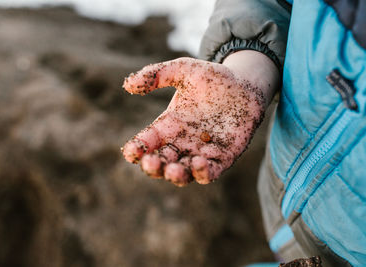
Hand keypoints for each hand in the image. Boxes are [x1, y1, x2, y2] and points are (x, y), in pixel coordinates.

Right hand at [122, 51, 278, 185]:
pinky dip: (203, 173)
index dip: (135, 149)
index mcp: (167, 126)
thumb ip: (156, 75)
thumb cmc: (212, 78)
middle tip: (151, 162)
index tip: (131, 150)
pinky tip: (199, 163)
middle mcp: (180, 143)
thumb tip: (127, 84)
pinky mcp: (222, 157)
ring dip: (175, 175)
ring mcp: (200, 152)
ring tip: (173, 170)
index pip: (146, 142)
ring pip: (183, 173)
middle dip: (153, 167)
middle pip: (161, 163)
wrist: (245, 84)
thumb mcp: (183, 70)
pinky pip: (210, 172)